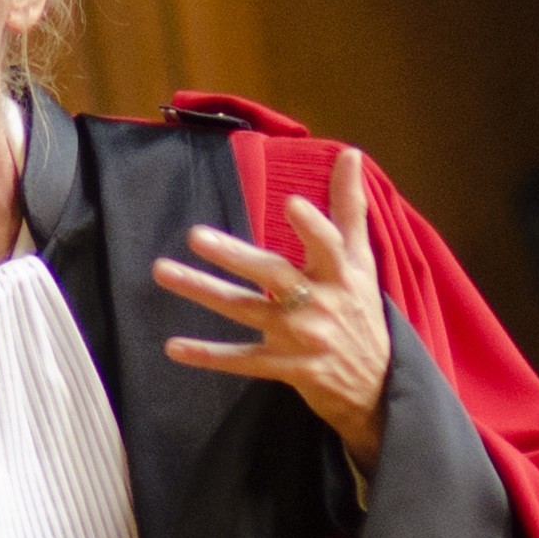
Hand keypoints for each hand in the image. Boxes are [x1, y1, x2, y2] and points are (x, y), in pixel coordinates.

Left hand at [153, 149, 392, 477]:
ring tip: (162, 271)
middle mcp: (318, 303)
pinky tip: (173, 347)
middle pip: (273, 274)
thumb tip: (350, 152)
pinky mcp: (285, 367)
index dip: (312, 226)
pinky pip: (241, 361)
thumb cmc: (361, 311)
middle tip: (196, 235)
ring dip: (202, 291)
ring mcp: (299, 338)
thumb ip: (350, 207)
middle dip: (235, 255)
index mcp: (339, 273)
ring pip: (245, 310)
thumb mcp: (362, 261)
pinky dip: (208, 356)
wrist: (376, 385)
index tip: (291, 204)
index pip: (328, 245)